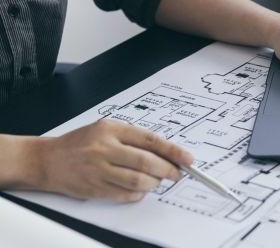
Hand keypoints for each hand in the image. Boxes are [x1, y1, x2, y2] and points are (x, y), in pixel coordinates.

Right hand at [33, 120, 192, 201]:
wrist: (47, 159)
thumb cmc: (81, 143)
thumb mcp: (106, 129)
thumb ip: (133, 138)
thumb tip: (165, 152)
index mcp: (112, 129)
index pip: (150, 140)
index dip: (173, 151)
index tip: (188, 158)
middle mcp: (105, 148)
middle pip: (146, 162)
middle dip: (168, 170)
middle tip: (177, 173)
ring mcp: (99, 169)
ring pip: (138, 181)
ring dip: (154, 183)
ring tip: (158, 180)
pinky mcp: (95, 188)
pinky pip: (125, 194)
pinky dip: (139, 193)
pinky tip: (141, 188)